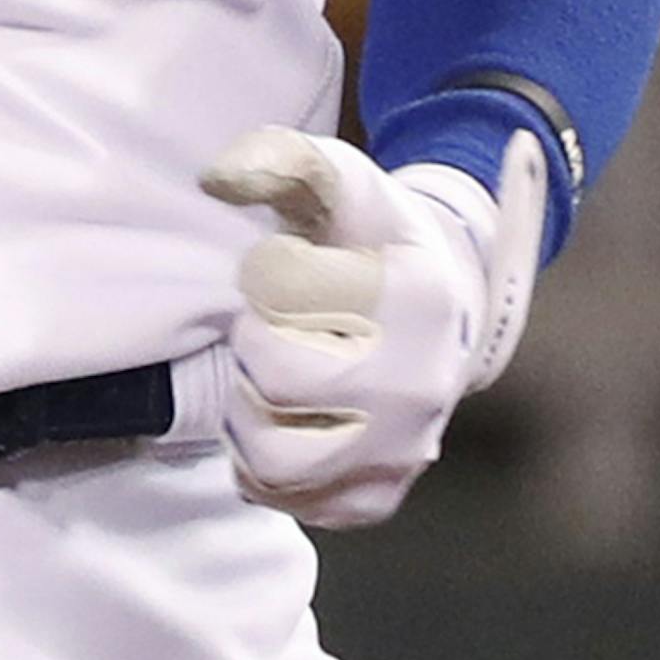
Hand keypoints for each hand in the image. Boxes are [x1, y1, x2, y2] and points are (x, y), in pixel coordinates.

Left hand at [200, 125, 546, 527]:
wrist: (442, 309)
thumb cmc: (373, 241)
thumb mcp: (339, 181)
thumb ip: (280, 158)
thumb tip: (216, 177)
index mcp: (415, 297)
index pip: (281, 294)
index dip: (267, 274)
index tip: (290, 266)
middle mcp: (421, 384)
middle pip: (273, 380)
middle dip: (253, 345)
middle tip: (270, 326)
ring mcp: (405, 450)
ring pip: (273, 460)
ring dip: (249, 414)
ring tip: (268, 378)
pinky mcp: (379, 495)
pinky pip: (287, 501)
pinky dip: (263, 467)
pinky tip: (282, 421)